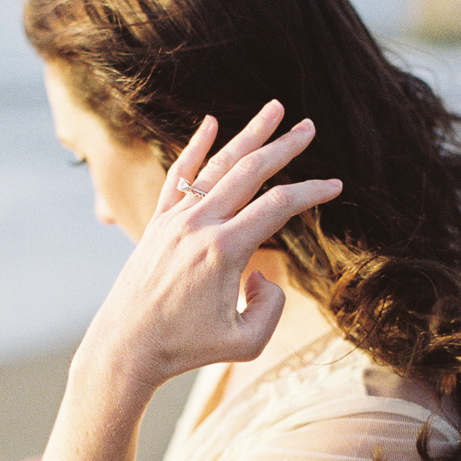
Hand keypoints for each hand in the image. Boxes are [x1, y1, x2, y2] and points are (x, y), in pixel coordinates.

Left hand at [78, 101, 341, 393]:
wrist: (125, 347)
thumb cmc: (185, 350)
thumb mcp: (245, 343)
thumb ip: (271, 306)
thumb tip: (262, 273)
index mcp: (223, 250)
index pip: (278, 206)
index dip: (311, 192)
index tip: (335, 185)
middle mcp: (198, 226)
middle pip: (250, 172)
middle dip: (284, 147)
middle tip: (310, 127)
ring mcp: (174, 221)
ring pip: (217, 166)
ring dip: (248, 136)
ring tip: (274, 110)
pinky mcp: (156, 225)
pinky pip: (178, 177)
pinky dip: (195, 148)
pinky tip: (210, 123)